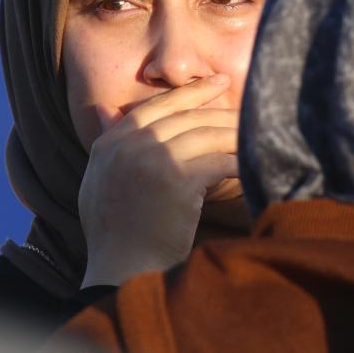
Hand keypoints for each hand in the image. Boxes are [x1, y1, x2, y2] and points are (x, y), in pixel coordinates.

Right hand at [79, 74, 239, 287]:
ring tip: (254, 132)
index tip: (214, 84)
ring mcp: (152, 159)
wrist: (121, 270)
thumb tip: (104, 110)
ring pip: (205, 134)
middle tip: (245, 101)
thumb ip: (106, 143)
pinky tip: (253, 163)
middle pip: (183, 115)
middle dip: (217, 106)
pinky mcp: (177, 180)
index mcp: (109, 143)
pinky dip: (239, 161)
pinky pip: (218, 161)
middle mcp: (128, 145)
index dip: (187, 93)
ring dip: (234, 133)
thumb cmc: (115, 233)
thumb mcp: (99, 180)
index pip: (154, 107)